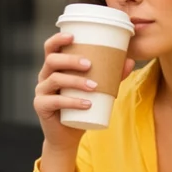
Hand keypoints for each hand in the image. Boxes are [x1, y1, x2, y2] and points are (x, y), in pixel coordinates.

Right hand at [34, 32, 134, 151]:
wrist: (67, 136)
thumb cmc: (81, 108)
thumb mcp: (96, 90)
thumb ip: (111, 76)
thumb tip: (131, 61)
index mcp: (54, 68)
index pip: (51, 48)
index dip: (58, 39)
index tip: (73, 36)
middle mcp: (44, 76)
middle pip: (52, 60)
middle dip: (71, 60)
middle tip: (89, 65)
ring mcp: (41, 92)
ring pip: (55, 79)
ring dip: (75, 81)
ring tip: (94, 87)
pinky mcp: (41, 107)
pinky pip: (55, 101)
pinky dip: (72, 102)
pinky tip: (86, 104)